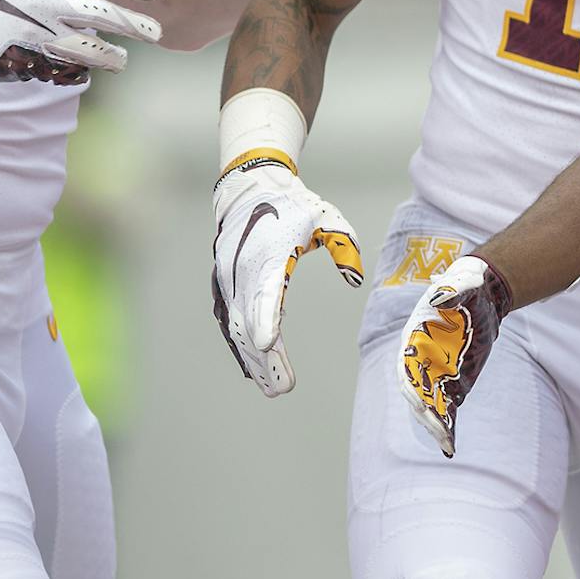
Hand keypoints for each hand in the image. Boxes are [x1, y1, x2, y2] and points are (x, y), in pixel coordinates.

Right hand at [0, 0, 161, 82]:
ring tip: (124, 59)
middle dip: (132, 24)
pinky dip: (86, 67)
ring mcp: (39, 32)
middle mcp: (46, 1)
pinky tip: (99, 67)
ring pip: (86, 46)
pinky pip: (70, 66)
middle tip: (157, 32)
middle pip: (98, 13)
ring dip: (111, 54)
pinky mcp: (34, 58)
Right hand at [210, 154, 363, 396]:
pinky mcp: (224, 287)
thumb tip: (355, 278)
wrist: (249, 190)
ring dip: (253, 358)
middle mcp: (242, 270)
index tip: (268, 344)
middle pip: (250, 319)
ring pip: (237, 326)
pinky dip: (241, 347)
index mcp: (267, 253)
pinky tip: (255, 370)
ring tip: (273, 388)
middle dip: (265, 356)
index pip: (264, 290)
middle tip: (283, 388)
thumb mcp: (326, 217)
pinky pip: (231, 322)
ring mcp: (228, 280)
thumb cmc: (293, 206)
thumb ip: (344, 245)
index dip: (266, 318)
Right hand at [397, 255, 513, 456]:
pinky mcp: (453, 382)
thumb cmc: (467, 284)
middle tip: (440, 433)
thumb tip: (442, 294)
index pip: (407, 370)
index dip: (413, 388)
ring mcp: (436, 373)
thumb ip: (454, 289)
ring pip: (431, 405)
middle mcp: (420, 361)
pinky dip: (448, 426)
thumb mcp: (464, 283)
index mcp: (414, 339)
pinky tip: (451, 446)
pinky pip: (447, 408)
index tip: (422, 404)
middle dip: (426, 414)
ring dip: (437, 425)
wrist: (483, 295)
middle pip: (418, 394)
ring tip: (448, 445)